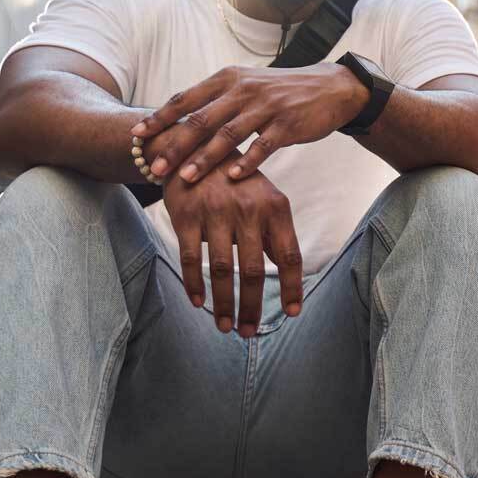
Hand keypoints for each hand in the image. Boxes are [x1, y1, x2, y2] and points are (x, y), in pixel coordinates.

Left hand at [131, 65, 367, 184]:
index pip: (186, 99)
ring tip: (185, 177)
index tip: (137, 135)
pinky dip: (247, 162)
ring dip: (204, 158)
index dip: (160, 117)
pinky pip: (263, 146)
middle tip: (154, 166)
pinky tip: (233, 177)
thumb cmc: (281, 92)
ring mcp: (266, 107)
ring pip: (228, 135)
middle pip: (201, 120)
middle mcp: (243, 90)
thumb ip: (216, 100)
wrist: (331, 88)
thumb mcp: (246, 86)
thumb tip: (179, 119)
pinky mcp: (287, 124)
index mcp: (227, 79)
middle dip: (174, 145)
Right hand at [159, 166, 302, 337]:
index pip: (289, 255)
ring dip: (225, 303)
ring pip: (221, 269)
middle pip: (253, 270)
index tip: (291, 313)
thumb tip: (287, 273)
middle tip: (249, 332)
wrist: (194, 145)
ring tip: (227, 326)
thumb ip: (274, 234)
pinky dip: (194, 284)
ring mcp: (216, 212)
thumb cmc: (235, 180)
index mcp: (275, 206)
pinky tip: (199, 303)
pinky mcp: (186, 215)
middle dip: (252, 307)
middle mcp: (248, 209)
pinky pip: (190, 258)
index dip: (291, 287)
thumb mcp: (264, 198)